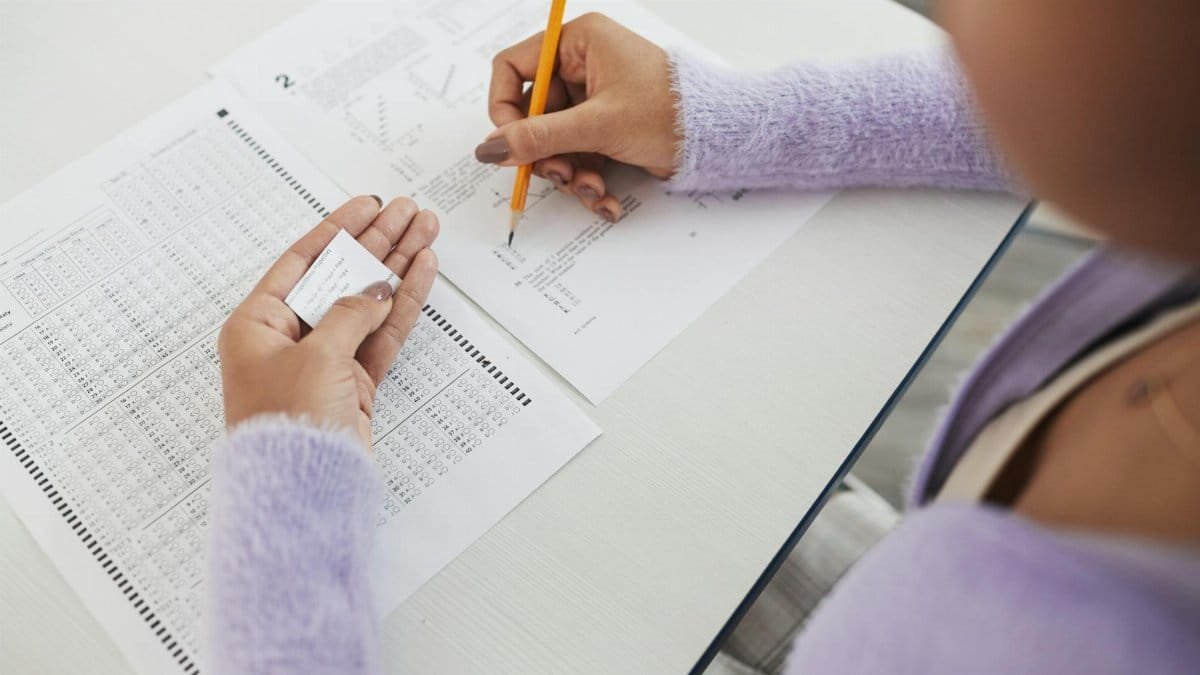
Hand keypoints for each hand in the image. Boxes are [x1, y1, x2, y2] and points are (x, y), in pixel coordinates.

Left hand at [218, 195, 438, 447]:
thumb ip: (351, 313)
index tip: (368, 205)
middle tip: (409, 213)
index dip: (338, 229)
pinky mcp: (354, 383)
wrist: (301, 487)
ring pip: (370, 301)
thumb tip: (377, 288)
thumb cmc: (286, 423)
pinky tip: (422, 273)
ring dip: (398, 266)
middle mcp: (290, 338)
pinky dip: (404, 304)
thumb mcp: (315, 355)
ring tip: (426, 232)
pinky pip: (383, 333)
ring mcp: (325, 359)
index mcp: (257, 323)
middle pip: (341, 275)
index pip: (302, 261)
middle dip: (377, 242)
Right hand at [476, 13, 678, 221]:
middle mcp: (584, 65)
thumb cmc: (669, 112)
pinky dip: (588, 179)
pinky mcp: (607, 128)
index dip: (504, 107)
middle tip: (560, 174)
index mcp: (578, 43)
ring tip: (594, 189)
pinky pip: (579, 154)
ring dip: (570, 173)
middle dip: (547, 154)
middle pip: (534, 115)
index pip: (513, 68)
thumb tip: (490, 147)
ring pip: (555, 142)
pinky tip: (607, 199)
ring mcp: (595, 99)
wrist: (717, 139)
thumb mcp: (597, 125)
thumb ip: (538, 137)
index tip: (508, 143)